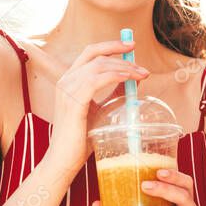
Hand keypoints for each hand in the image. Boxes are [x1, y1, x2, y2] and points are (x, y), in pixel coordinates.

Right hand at [44, 39, 148, 171]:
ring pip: (99, 65)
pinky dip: (115, 76)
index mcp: (70, 80)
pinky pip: (96, 80)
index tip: (131, 46)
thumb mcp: (102, 110)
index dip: (111, 45)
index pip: (90, 53)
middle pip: (95, 54)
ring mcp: (67, 89)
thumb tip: (135, 79)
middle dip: (121, 54)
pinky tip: (128, 79)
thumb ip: (114, 94)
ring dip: (123, 67)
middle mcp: (65, 80)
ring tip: (141, 74)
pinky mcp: (72, 101)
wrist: (64, 160)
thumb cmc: (81, 139)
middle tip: (141, 64)